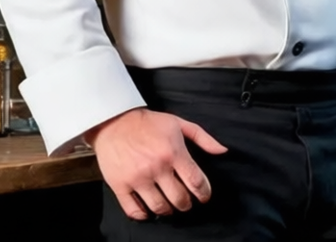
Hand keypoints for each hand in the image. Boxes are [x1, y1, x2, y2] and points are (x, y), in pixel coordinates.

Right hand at [85, 107, 228, 220]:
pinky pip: (134, 211)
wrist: (113, 120)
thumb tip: (222, 150)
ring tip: (168, 204)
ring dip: (168, 210)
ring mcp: (137, 178)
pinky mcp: (120, 185)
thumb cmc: (147, 122)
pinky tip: (148, 207)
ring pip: (160, 208)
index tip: (203, 195)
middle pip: (180, 199)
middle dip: (186, 203)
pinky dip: (144, 214)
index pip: (196, 183)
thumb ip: (202, 137)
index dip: (204, 193)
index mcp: (173, 152)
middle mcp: (156, 167)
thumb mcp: (177, 123)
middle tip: (185, 200)